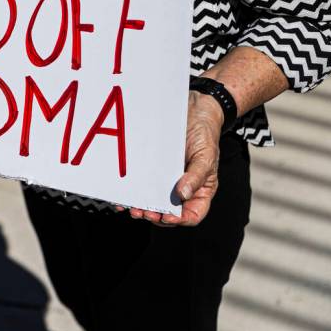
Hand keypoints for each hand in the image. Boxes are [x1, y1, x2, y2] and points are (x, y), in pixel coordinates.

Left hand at [123, 90, 223, 226]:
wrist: (194, 110)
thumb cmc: (205, 134)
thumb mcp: (206, 156)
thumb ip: (197, 176)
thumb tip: (183, 195)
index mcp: (199, 191)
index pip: (192, 214)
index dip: (179, 220)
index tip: (166, 217)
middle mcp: (182, 189)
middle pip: (169, 212)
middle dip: (156, 216)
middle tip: (143, 213)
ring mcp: (165, 181)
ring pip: (154, 202)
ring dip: (142, 209)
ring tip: (133, 209)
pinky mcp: (152, 170)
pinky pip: (142, 185)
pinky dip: (133, 193)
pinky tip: (124, 197)